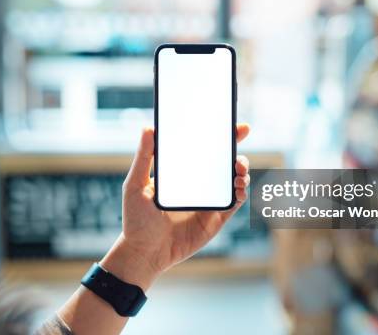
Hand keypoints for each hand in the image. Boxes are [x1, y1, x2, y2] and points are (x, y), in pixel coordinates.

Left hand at [100, 124, 250, 288]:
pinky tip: (239, 186)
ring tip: (238, 167)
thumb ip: (144, 157)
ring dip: (242, 169)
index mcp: (182, 173)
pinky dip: (241, 192)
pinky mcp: (215, 219)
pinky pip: (234, 203)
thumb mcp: (135, 184)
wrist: (144, 253)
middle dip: (236, 147)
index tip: (230, 124)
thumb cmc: (136, 220)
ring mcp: (209, 201)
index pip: (203, 149)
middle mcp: (198, 185)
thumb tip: (149, 127)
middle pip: (223, 162)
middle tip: (240, 136)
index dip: (219, 135)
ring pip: (234, 179)